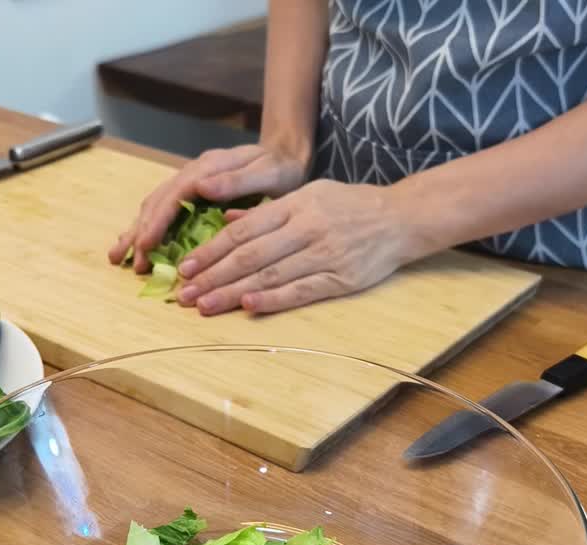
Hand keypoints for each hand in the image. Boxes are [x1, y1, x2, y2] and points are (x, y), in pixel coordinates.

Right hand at [109, 143, 309, 273]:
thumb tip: (201, 186)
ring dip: (137, 231)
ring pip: (155, 205)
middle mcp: (193, 173)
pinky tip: (139, 243)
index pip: (173, 197)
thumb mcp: (268, 173)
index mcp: (207, 169)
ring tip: (120, 257)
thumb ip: (237, 180)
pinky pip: (164, 208)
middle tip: (129, 262)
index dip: (157, 222)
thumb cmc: (280, 167)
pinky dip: (148, 226)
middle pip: (157, 202)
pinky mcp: (192, 190)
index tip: (144, 246)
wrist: (284, 153)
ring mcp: (190, 181)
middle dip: (140, 233)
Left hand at [175, 180, 431, 314]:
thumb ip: (268, 211)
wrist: (401, 218)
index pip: (243, 230)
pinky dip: (274, 299)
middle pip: (250, 255)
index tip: (186, 267)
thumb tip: (226, 220)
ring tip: (205, 306)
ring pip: (270, 274)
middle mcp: (306, 227)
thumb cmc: (351, 206)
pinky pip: (302, 290)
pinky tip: (249, 307)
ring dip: (233, 292)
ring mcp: (324, 253)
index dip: (211, 250)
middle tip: (185, 294)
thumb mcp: (309, 194)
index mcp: (295, 205)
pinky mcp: (342, 277)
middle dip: (213, 275)